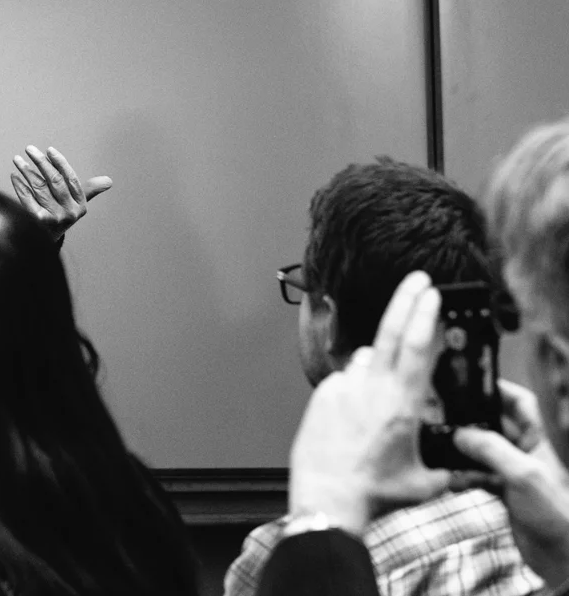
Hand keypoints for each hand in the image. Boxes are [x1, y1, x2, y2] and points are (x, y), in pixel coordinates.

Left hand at [9, 145, 111, 237]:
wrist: (44, 244)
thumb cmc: (60, 218)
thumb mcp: (76, 206)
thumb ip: (89, 191)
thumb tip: (109, 181)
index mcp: (80, 206)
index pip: (71, 179)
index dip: (60, 163)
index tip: (49, 150)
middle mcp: (69, 213)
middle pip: (54, 181)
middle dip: (41, 162)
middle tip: (29, 149)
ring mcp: (53, 218)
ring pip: (38, 187)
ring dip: (26, 171)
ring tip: (17, 159)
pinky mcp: (37, 221)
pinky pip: (27, 198)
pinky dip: (19, 186)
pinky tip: (14, 176)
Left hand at [288, 271, 450, 533]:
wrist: (328, 500)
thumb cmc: (374, 493)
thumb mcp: (425, 482)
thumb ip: (445, 464)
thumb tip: (459, 460)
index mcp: (401, 404)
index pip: (418, 349)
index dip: (425, 315)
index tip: (431, 292)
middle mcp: (370, 389)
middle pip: (391, 333)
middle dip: (406, 301)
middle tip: (416, 279)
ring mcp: (342, 389)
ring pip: (365, 362)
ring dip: (377, 368)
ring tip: (379, 406)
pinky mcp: (320, 397)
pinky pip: (343, 382)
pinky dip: (354, 390)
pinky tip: (355, 420)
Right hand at [454, 380, 568, 588]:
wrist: (561, 555)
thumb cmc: (553, 511)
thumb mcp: (522, 473)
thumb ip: (490, 449)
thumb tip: (460, 433)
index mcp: (536, 440)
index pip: (520, 403)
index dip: (499, 389)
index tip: (471, 382)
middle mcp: (523, 452)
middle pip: (493, 425)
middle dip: (468, 422)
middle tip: (442, 417)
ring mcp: (511, 473)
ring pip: (479, 452)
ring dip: (459, 453)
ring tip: (440, 454)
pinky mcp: (501, 493)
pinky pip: (475, 477)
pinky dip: (461, 478)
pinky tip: (449, 483)